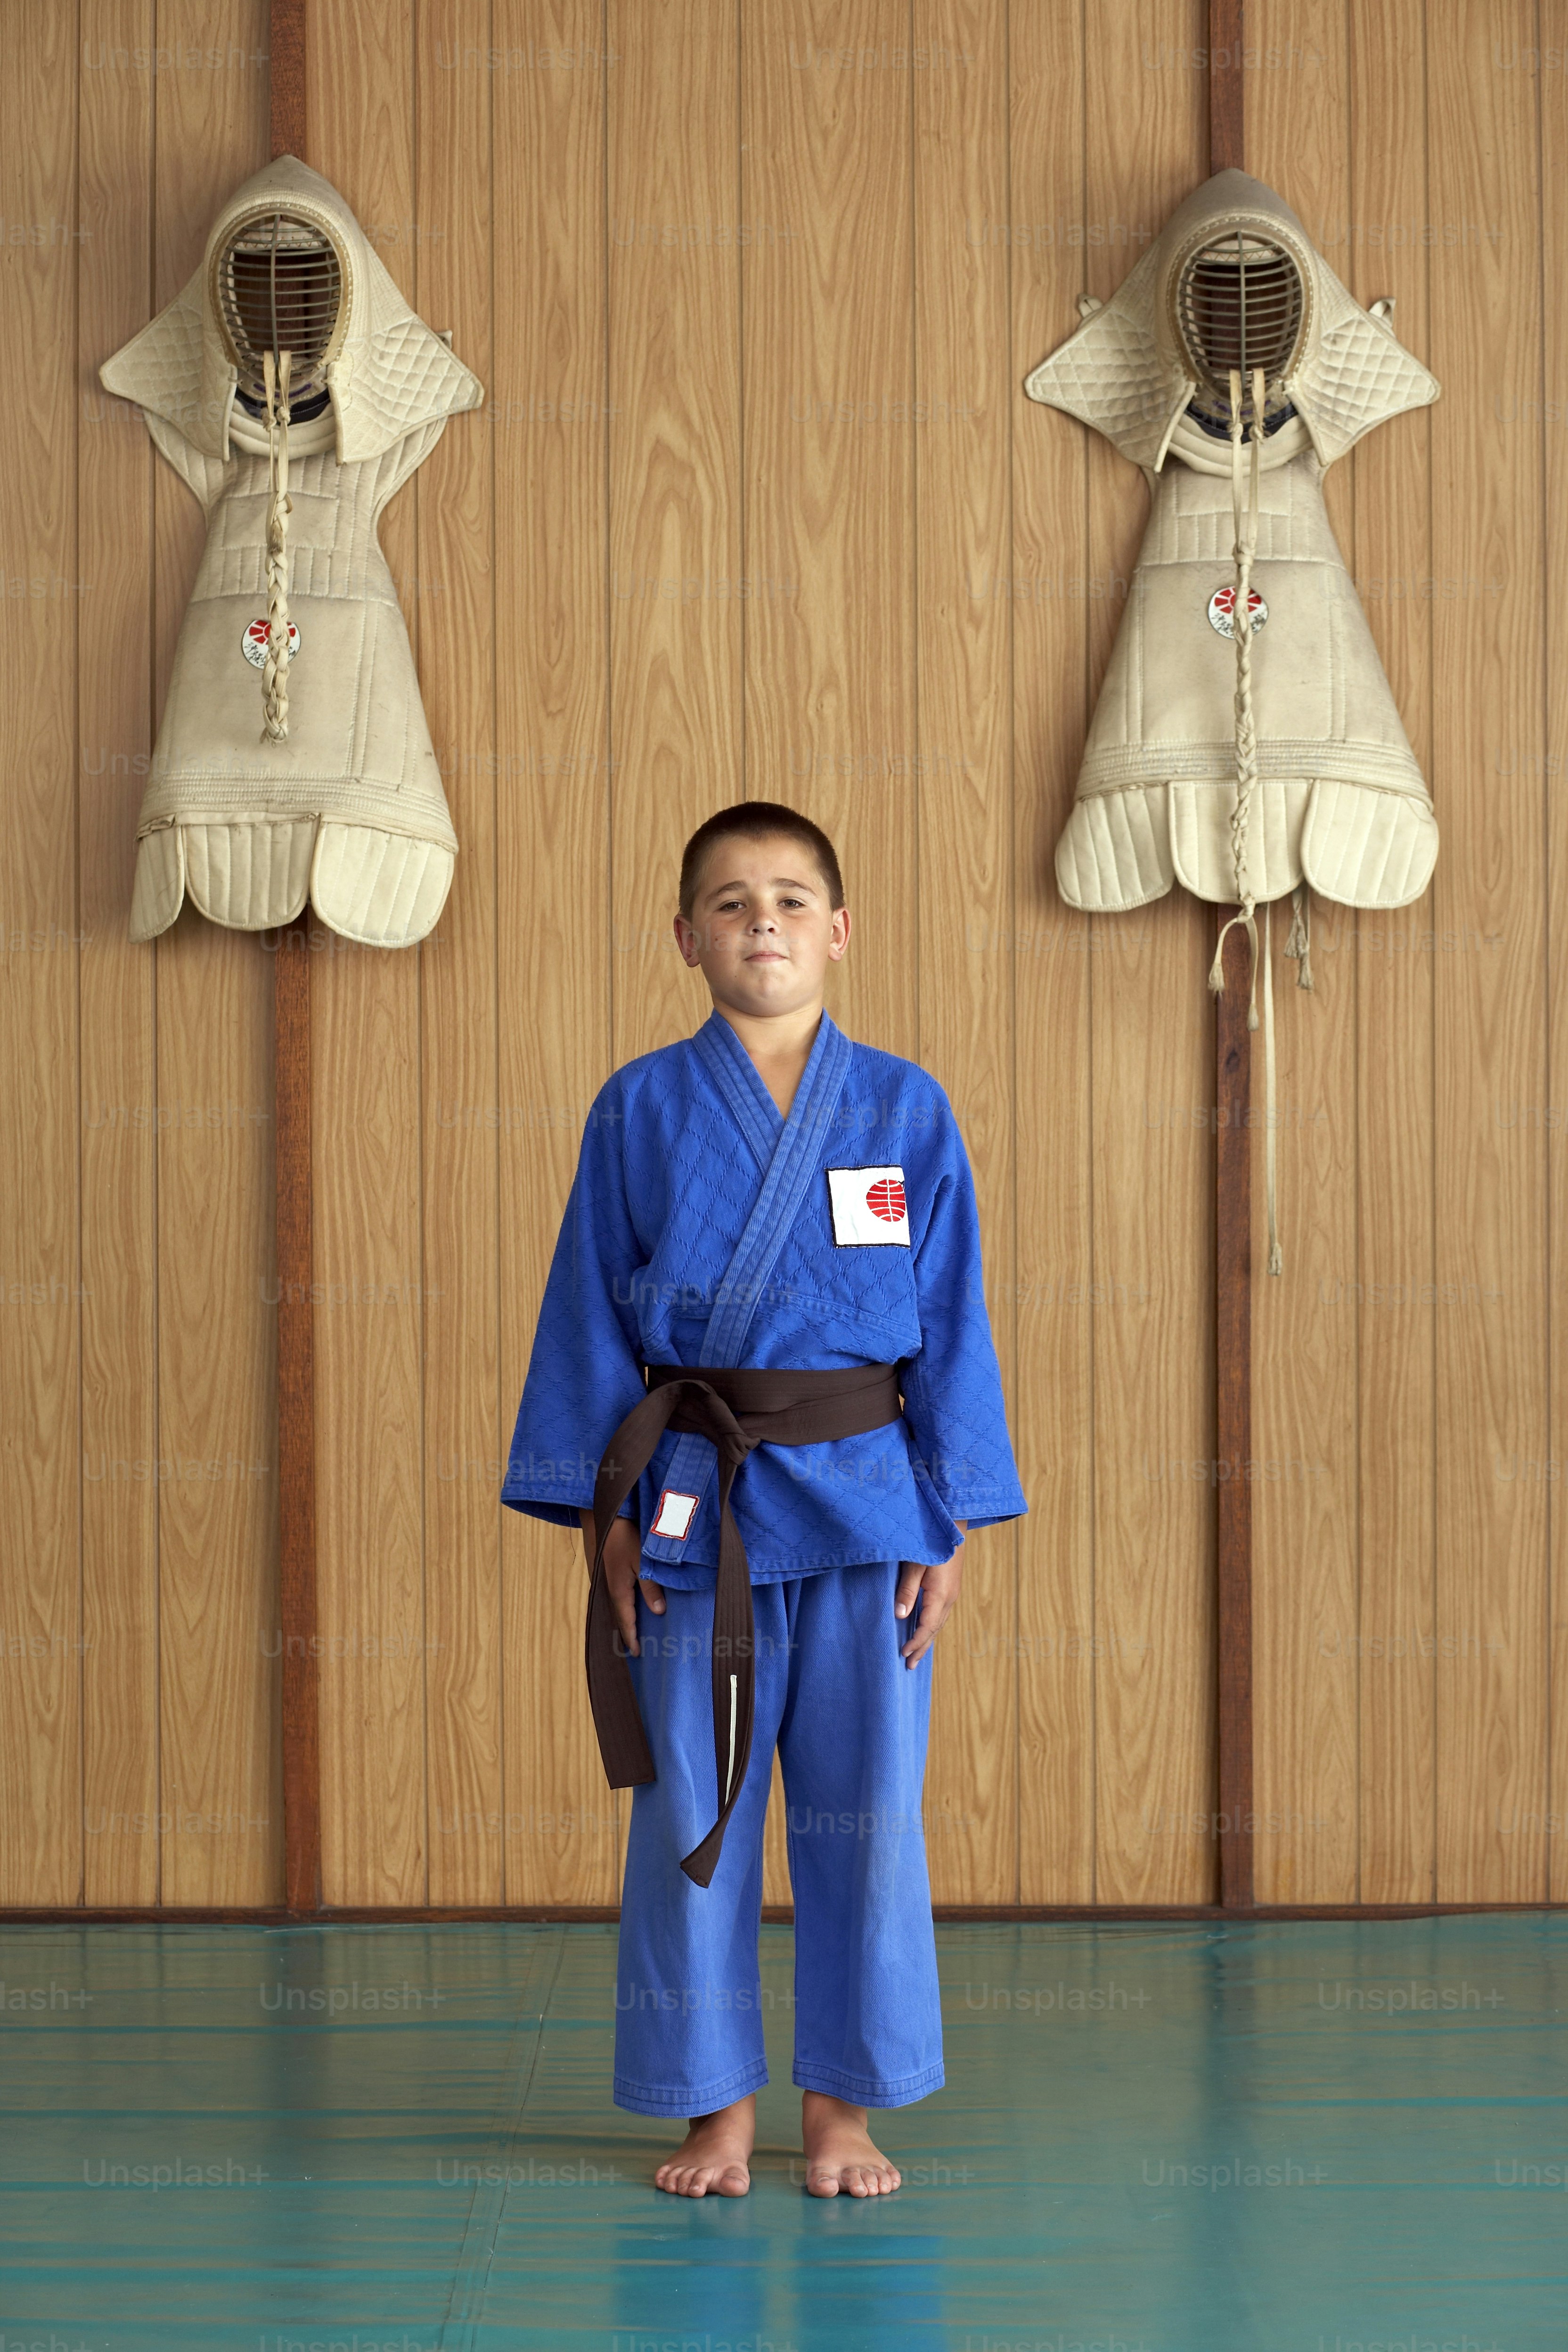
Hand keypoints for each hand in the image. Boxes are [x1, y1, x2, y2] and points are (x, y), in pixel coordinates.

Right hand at [579, 1508, 665, 1655]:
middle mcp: (610, 1588)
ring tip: (632, 1633)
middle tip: (633, 1649)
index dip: (631, 1637)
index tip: (635, 1653)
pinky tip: (628, 1607)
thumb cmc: (625, 1537)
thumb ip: (650, 1587)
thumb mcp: (642, 1562)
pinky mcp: (608, 1571)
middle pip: (618, 1616)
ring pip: (616, 1606)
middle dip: (626, 1633)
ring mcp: (606, 1579)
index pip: (625, 1621)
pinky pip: (615, 1596)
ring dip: (623, 1620)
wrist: (605, 1517)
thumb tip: (658, 1612)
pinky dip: (622, 1606)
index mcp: (618, 1590)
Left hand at [893, 1524, 966, 1669]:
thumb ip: (907, 1590)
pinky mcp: (950, 1587)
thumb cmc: (931, 1542)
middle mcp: (949, 1598)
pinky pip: (941, 1614)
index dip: (915, 1642)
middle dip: (922, 1648)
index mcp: (940, 1595)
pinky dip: (931, 1627)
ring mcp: (951, 1593)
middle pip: (934, 1630)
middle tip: (910, 1666)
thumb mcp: (915, 1564)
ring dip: (927, 1639)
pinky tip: (926, 1629)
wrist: (953, 1525)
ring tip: (917, 1654)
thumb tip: (900, 1615)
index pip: (927, 1627)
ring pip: (939, 1623)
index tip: (903, 1654)